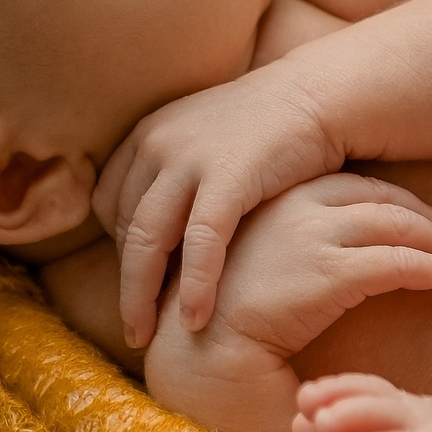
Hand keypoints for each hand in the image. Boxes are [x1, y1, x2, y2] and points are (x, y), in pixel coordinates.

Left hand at [95, 66, 344, 347]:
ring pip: (148, 240)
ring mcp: (189, 159)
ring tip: (145, 337)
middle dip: (125, 285)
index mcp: (147, 135)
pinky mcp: (228, 176)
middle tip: (132, 331)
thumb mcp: (207, 141)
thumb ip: (178, 175)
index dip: (118, 248)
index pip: (109, 203)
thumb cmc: (271, 128)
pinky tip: (195, 319)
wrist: (322, 94)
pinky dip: (195, 283)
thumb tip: (164, 226)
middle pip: (123, 228)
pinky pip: (201, 241)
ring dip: (142, 295)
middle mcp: (157, 143)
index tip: (141, 282)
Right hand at [175, 174, 431, 367]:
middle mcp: (293, 206)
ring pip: (396, 225)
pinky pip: (398, 263)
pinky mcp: (326, 272)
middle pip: (380, 197)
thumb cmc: (217, 324)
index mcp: (271, 199)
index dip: (394, 202)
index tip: (422, 219)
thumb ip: (284, 252)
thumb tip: (311, 257)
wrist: (194, 353)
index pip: (349, 186)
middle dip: (424, 216)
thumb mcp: (251, 267)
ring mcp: (310, 236)